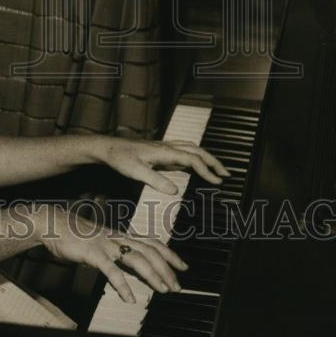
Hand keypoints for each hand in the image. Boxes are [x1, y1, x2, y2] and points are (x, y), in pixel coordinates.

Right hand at [38, 206, 187, 302]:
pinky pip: (111, 269)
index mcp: (120, 236)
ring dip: (152, 275)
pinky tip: (129, 298)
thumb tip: (131, 268)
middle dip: (166, 269)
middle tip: (177, 286)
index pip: (152, 242)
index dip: (169, 254)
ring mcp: (105, 244)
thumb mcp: (101, 244)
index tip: (183, 267)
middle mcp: (117, 238)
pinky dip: (122, 284)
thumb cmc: (75, 236)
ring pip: (135, 257)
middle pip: (149, 251)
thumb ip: (116, 255)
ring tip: (162, 290)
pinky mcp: (92, 252)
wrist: (52, 223)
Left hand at [89, 136, 229, 195]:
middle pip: (197, 150)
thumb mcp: (135, 171)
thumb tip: (175, 189)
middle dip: (213, 161)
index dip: (206, 170)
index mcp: (164, 151)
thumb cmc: (120, 158)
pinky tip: (196, 167)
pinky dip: (195, 158)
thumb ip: (155, 180)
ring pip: (191, 148)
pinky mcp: (160, 152)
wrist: (108, 148)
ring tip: (217, 170)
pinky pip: (183, 152)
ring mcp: (164, 148)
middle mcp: (167, 147)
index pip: (192, 159)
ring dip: (206, 158)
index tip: (217, 182)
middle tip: (226, 174)